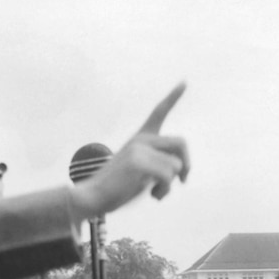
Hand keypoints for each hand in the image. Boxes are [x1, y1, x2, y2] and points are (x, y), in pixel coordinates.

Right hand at [71, 82, 189, 218]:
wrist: (92, 195)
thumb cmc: (116, 188)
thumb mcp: (140, 173)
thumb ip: (158, 164)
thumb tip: (183, 170)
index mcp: (140, 139)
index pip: (159, 112)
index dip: (173, 97)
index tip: (184, 82)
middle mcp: (141, 140)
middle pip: (181, 143)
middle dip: (187, 164)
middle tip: (183, 181)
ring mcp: (139, 149)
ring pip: (176, 165)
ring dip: (170, 184)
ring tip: (154, 192)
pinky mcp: (138, 162)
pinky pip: (168, 176)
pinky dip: (164, 190)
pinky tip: (152, 195)